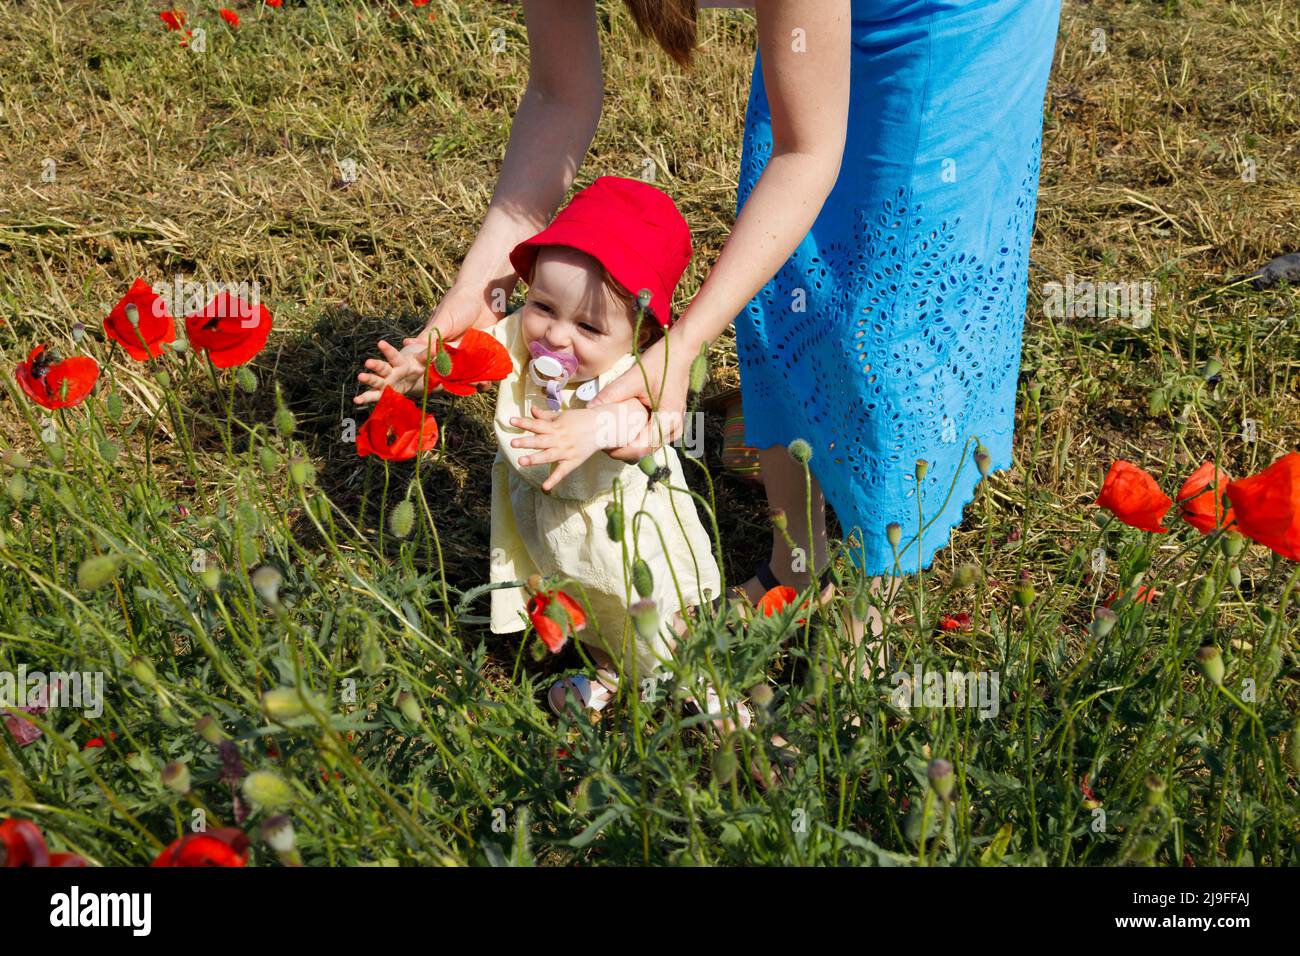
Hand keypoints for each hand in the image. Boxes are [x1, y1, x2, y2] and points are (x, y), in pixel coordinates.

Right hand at [354, 284, 503, 405]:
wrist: (484, 294)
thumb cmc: (459, 303)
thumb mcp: (444, 319)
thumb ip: (431, 334)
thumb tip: (409, 345)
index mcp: (436, 343)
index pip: (429, 363)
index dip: (430, 375)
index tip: (434, 387)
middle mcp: (449, 351)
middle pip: (450, 373)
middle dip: (455, 383)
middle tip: (463, 389)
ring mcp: (465, 353)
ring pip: (466, 374)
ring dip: (472, 382)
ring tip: (481, 386)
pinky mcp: (480, 353)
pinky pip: (481, 369)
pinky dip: (485, 376)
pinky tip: (489, 382)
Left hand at [508, 405, 602, 493]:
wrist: (602, 427)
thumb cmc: (580, 420)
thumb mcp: (562, 415)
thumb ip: (545, 415)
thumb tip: (531, 410)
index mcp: (556, 426)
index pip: (537, 424)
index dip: (524, 422)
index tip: (511, 421)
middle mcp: (560, 439)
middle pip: (541, 441)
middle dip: (527, 442)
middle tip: (513, 442)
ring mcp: (566, 451)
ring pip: (549, 456)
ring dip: (535, 459)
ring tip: (521, 461)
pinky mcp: (573, 461)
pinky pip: (562, 472)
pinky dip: (554, 479)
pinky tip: (545, 487)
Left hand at [586, 332, 693, 462]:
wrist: (681, 352)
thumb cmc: (661, 363)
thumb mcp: (633, 377)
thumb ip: (612, 394)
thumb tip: (590, 408)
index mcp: (667, 420)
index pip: (640, 448)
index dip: (619, 450)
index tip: (601, 443)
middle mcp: (674, 429)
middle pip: (644, 451)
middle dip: (622, 449)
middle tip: (602, 439)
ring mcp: (674, 427)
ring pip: (648, 446)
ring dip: (629, 444)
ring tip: (611, 434)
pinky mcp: (671, 422)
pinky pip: (652, 437)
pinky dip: (637, 436)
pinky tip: (624, 428)